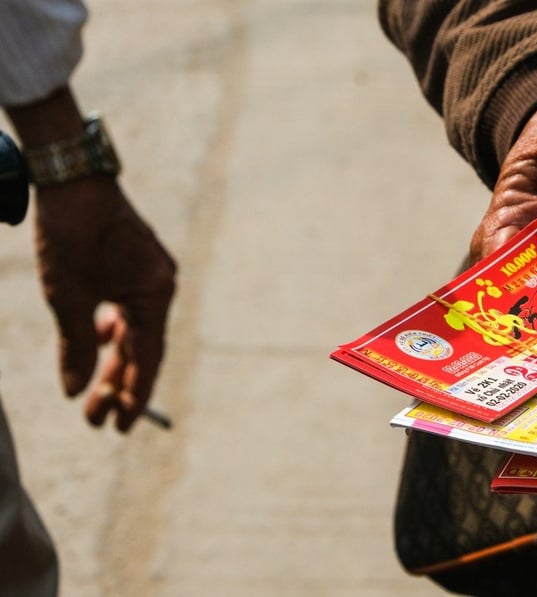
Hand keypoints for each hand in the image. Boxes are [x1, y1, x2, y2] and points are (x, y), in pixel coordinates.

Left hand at [34, 176, 175, 431]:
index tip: (120, 427)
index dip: (135, 394)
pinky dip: (112, 330)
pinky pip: (129, 310)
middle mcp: (160, 287)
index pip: (148, 357)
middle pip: (142, 349)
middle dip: (118, 385)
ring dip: (113, 362)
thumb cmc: (71, 233)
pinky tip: (97, 341)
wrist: (71, 177)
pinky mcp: (134, 267)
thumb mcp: (66, 295)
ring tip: (90, 394)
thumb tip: (75, 392)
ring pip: (134, 332)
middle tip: (96, 421)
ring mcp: (148, 277)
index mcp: (154, 294)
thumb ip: (74, 345)